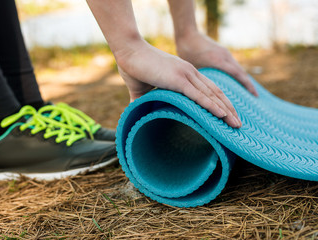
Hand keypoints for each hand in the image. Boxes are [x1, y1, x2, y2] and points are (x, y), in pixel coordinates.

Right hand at [115, 39, 241, 127]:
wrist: (128, 51)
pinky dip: (211, 105)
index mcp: (185, 73)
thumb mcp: (142, 89)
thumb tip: (135, 112)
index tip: (228, 115)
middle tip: (238, 124)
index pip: (209, 89)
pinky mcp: (178, 79)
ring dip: (225, 111)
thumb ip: (143, 101)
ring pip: (211, 95)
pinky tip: (221, 115)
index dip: (220, 102)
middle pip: (216, 93)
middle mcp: (190, 73)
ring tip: (236, 124)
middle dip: (229, 109)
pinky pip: (199, 95)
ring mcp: (185, 75)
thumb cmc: (133, 67)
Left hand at [176, 32, 257, 95]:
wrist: (187, 33)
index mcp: (219, 60)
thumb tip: (206, 94)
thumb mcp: (194, 68)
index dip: (247, 85)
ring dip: (243, 78)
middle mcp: (225, 56)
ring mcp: (225, 53)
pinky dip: (237, 73)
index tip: (255, 96)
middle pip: (242, 72)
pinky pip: (233, 64)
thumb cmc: (187, 51)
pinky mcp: (222, 51)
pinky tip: (237, 80)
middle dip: (249, 84)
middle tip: (256, 96)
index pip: (238, 75)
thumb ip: (202, 80)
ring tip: (248, 90)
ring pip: (238, 68)